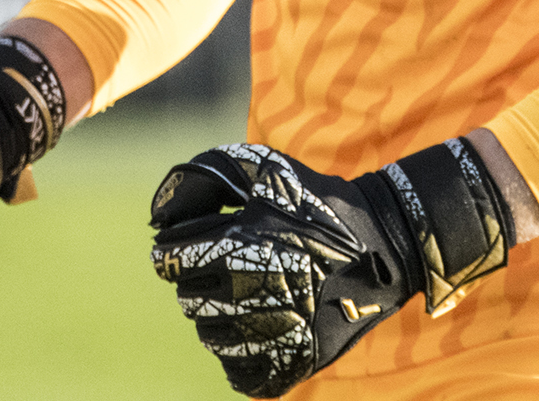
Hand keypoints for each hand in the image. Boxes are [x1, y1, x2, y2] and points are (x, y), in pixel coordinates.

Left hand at [147, 138, 511, 396]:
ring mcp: (273, 333)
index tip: (196, 243)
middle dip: (199, 281)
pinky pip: (239, 371)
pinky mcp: (293, 362)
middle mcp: (251, 292)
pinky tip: (259, 326)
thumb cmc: (313, 201)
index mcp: (238, 244)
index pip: (169, 261)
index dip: (177, 249)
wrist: (382, 244)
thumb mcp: (260, 168)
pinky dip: (241, 353)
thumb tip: (155, 218)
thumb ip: (200, 179)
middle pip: (187, 300)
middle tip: (231, 265)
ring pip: (210, 337)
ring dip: (219, 316)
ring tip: (250, 292)